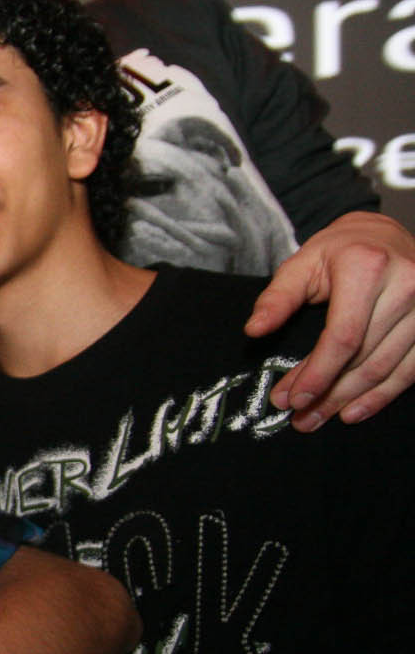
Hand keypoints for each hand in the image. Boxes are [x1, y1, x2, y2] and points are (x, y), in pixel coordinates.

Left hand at [247, 211, 414, 429]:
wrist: (384, 235)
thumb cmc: (339, 251)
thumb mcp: (302, 263)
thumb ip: (277, 298)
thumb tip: (254, 329)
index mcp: (367, 268)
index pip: (342, 336)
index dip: (317, 372)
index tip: (292, 398)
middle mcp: (406, 287)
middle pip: (363, 357)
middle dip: (327, 393)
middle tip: (298, 417)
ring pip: (387, 368)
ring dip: (350, 400)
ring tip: (317, 418)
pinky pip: (411, 369)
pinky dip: (383, 395)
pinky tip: (355, 411)